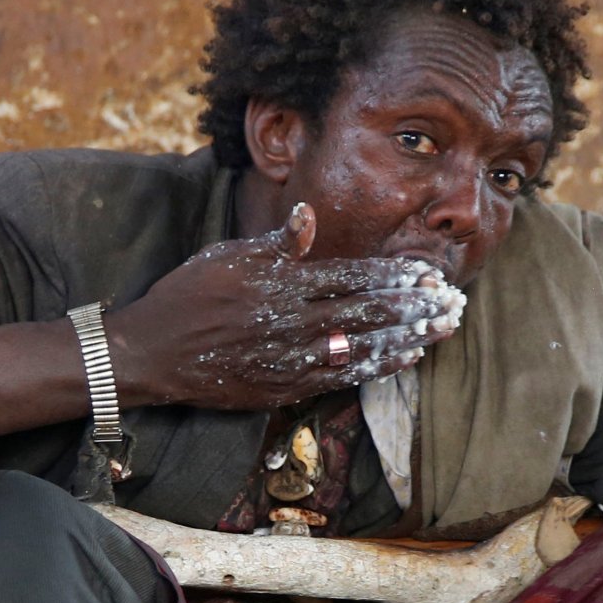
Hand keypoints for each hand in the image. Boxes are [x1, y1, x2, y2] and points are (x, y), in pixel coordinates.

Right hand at [107, 202, 465, 410]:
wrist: (152, 354)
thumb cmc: (188, 297)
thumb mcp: (227, 256)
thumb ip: (276, 242)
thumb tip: (309, 215)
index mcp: (282, 283)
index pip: (351, 277)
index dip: (393, 276)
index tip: (426, 273)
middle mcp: (292, 322)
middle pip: (367, 312)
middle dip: (413, 306)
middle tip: (451, 300)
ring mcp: (291, 359)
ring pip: (362, 347)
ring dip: (406, 337)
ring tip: (442, 328)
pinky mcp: (285, 387)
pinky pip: (341, 377)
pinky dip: (376, 366)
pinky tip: (405, 359)